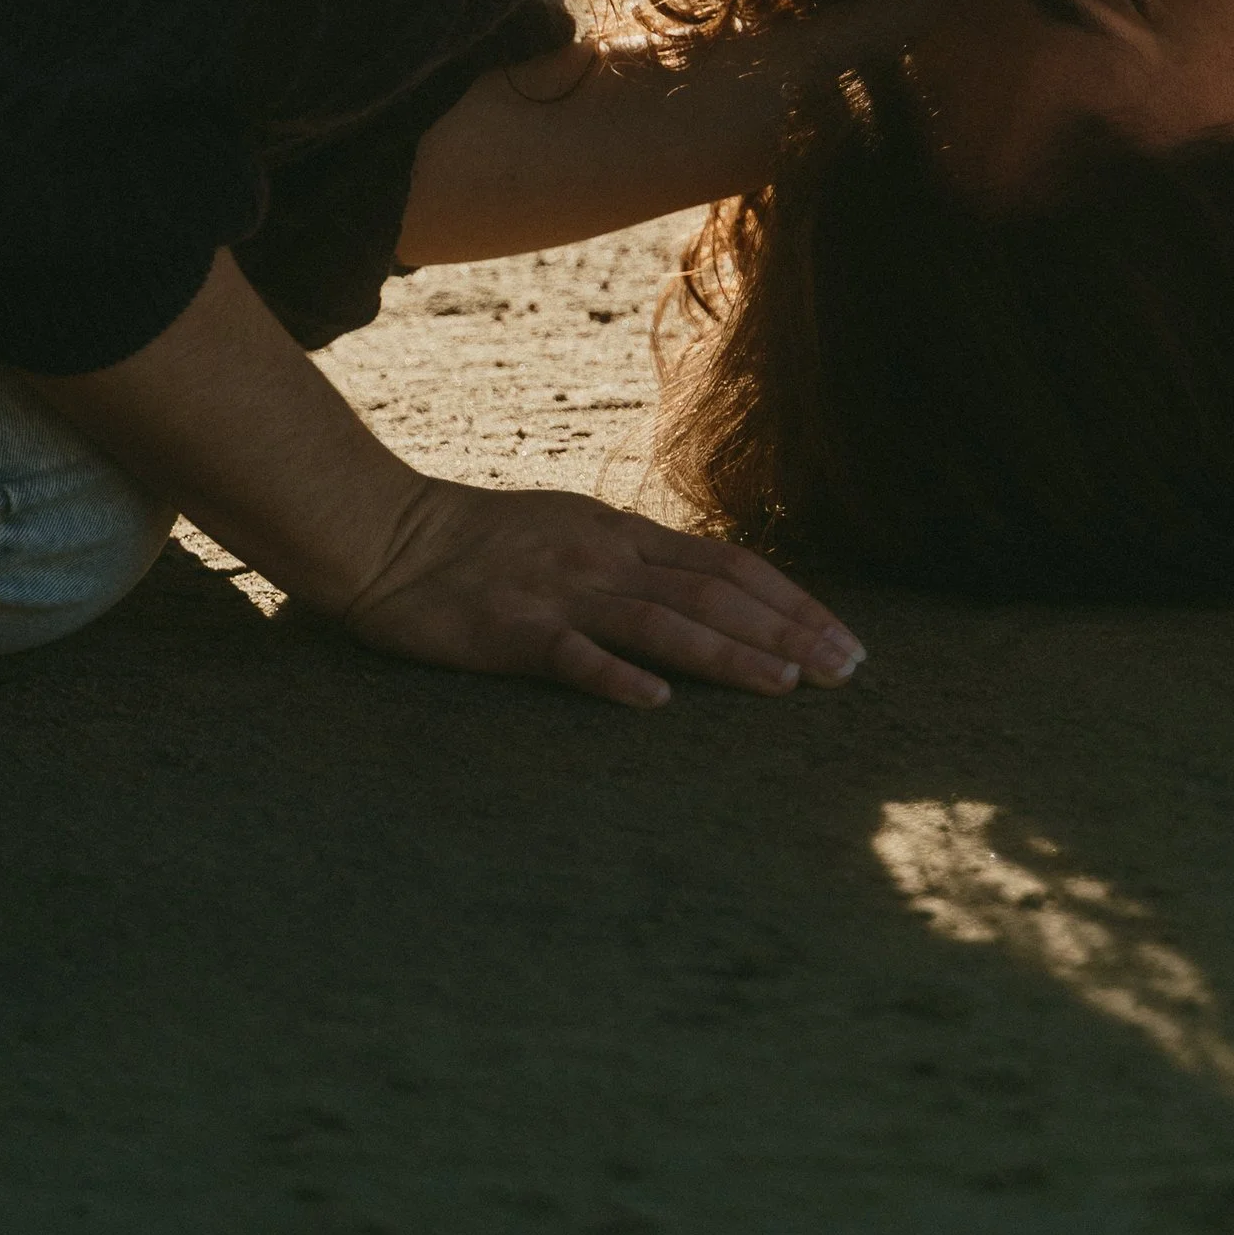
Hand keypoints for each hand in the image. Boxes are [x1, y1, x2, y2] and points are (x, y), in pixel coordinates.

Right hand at [336, 475, 866, 708]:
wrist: (388, 535)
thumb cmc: (482, 541)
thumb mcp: (573, 532)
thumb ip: (635, 562)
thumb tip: (707, 591)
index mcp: (623, 535)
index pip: (729, 566)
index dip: (792, 602)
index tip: (843, 640)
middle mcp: (605, 559)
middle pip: (714, 594)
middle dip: (787, 633)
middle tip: (845, 672)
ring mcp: (559, 593)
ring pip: (662, 624)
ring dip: (730, 654)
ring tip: (786, 686)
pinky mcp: (510, 631)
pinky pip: (570, 656)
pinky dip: (615, 677)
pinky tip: (658, 702)